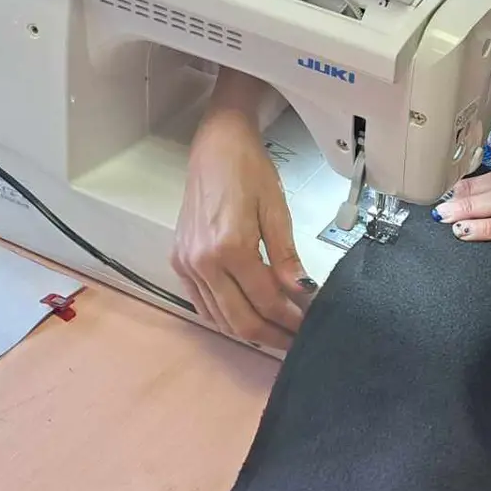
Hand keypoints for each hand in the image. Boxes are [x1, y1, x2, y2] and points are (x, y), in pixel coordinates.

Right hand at [172, 107, 314, 347]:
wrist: (216, 146)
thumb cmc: (249, 170)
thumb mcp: (277, 211)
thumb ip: (287, 258)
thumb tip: (304, 294)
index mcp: (229, 247)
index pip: (267, 300)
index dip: (292, 320)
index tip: (311, 327)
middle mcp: (202, 262)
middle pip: (241, 320)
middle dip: (273, 336)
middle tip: (298, 343)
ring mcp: (186, 264)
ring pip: (220, 318)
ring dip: (251, 332)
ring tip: (278, 334)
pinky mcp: (179, 261)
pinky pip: (203, 304)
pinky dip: (226, 318)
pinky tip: (247, 318)